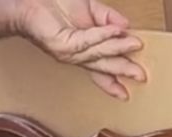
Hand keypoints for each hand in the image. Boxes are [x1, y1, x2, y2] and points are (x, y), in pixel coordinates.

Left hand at [10, 0, 146, 99]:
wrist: (30, 1)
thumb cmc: (55, 5)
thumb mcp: (90, 9)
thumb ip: (108, 17)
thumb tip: (126, 26)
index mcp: (84, 49)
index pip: (102, 68)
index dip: (115, 80)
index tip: (127, 93)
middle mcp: (76, 55)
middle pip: (103, 66)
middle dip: (123, 70)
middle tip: (141, 75)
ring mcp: (69, 52)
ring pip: (99, 53)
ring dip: (118, 48)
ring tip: (136, 45)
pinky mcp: (62, 45)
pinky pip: (87, 41)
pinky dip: (103, 36)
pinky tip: (117, 31)